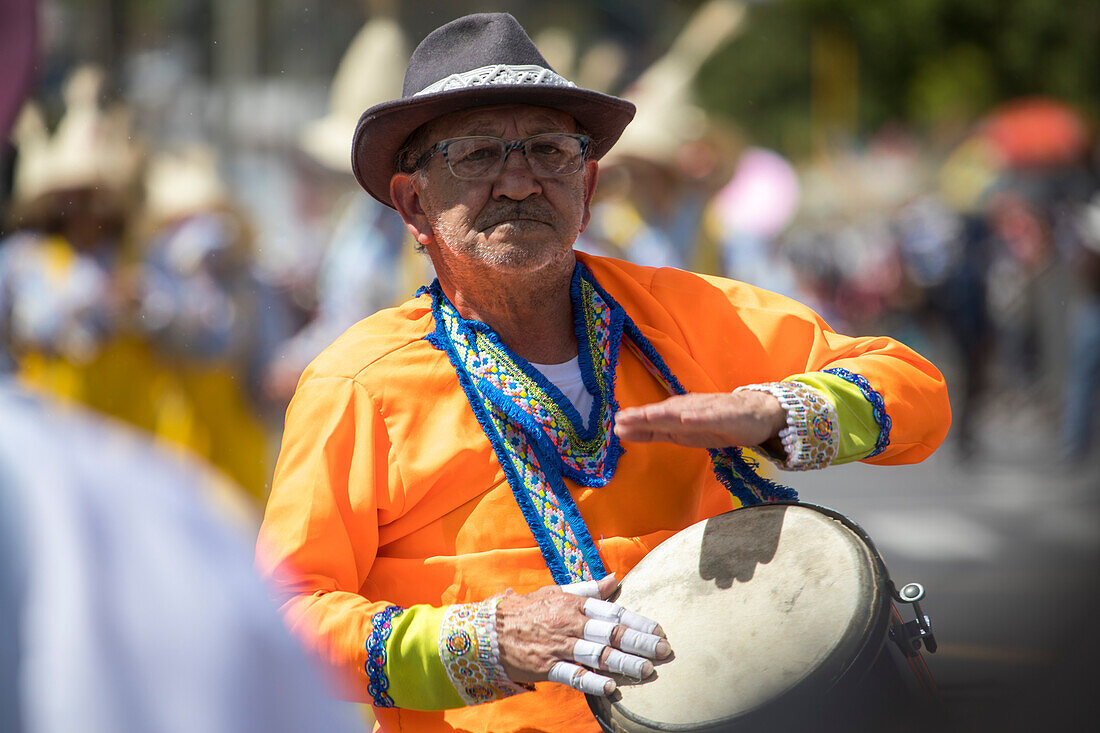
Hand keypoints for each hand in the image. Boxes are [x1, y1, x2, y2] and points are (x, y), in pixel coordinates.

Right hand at [496, 574, 671, 695]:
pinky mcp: (547, 666)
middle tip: (664, 650)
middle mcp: (572, 624)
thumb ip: (588, 588)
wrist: (491, 629)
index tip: (659, 630)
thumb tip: (614, 579)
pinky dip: (592, 682)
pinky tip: (610, 688)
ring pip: (598, 654)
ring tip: (646, 670)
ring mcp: (560, 646)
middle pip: (612, 633)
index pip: (614, 612)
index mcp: (576, 605)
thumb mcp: (558, 592)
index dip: (638, 622)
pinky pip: (573, 675)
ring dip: (624, 663)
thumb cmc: (528, 609)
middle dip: (640, 643)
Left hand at [614, 391, 785, 448]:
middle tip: (622, 418)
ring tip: (647, 416)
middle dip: (643, 416)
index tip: (615, 424)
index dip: (634, 422)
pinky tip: (687, 419)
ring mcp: (707, 411)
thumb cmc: (714, 422)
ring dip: (665, 414)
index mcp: (675, 414)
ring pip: (683, 412)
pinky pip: (710, 418)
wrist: (754, 414)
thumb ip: (652, 432)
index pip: (652, 419)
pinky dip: (698, 418)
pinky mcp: (725, 416)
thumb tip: (620, 431)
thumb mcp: (680, 432)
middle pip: (662, 413)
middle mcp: (687, 409)